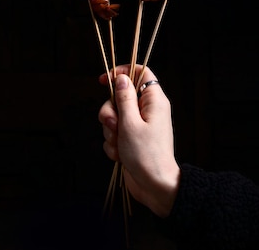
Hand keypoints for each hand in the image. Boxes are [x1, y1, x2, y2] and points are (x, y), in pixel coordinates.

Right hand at [98, 64, 180, 217]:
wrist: (154, 185)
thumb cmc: (146, 155)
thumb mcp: (130, 123)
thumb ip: (124, 98)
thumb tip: (121, 78)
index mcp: (154, 100)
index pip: (140, 72)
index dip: (122, 72)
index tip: (104, 80)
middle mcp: (147, 110)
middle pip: (120, 96)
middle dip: (110, 112)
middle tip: (114, 126)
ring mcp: (139, 125)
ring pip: (114, 116)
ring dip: (110, 131)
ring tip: (120, 144)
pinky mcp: (131, 139)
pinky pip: (114, 133)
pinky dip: (113, 144)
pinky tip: (120, 155)